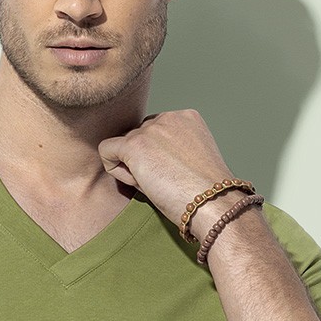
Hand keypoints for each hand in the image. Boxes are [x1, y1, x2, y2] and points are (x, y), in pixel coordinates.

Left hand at [97, 108, 235, 230]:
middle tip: (161, 183)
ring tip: (154, 185)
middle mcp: (168, 116)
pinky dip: (114, 168)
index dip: (156, 157)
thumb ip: (168, 150)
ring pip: (122, 145)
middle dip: (142, 160)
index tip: (171, 175)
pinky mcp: (135, 145)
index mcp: (187, 118)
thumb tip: (138, 159)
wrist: (213, 203)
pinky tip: (135, 183)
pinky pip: (107, 150)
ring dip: (131, 166)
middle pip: (137, 137)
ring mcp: (151, 129)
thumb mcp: (190, 161)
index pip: (154, 131)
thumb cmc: (205, 193)